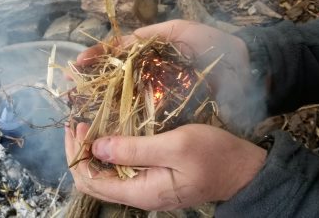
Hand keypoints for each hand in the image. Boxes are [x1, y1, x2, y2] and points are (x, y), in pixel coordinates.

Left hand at [65, 123, 265, 210]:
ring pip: (104, 176)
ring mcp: (144, 189)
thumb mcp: (175, 146)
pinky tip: (109, 137)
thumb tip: (96, 147)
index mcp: (140, 191)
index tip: (78, 126)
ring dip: (92, 153)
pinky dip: (108, 154)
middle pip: (93, 180)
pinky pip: (119, 171)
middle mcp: (137, 195)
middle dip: (79, 153)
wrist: (241, 170)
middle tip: (77, 125)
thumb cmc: (213, 155)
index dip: (78, 154)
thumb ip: (134, 149)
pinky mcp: (151, 180)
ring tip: (88, 128)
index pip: (91, 180)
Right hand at [77, 20, 263, 131]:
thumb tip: (122, 43)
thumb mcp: (183, 32)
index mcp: (151, 57)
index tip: (79, 64)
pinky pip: (143, 120)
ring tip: (83, 109)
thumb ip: (154, 34)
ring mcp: (159, 98)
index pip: (117, 56)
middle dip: (93, 84)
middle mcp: (151, 78)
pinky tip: (110, 127)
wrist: (245, 75)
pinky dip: (126, 123)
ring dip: (104, 106)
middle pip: (116, 81)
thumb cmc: (216, 47)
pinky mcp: (169, 117)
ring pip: (126, 102)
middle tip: (73, 89)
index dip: (97, 58)